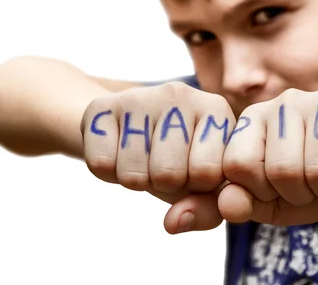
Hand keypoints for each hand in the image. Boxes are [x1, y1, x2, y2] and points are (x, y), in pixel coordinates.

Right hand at [80, 81, 234, 232]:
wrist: (134, 130)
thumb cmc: (183, 160)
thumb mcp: (206, 185)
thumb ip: (208, 210)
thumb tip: (173, 223)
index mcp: (217, 110)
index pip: (207, 173)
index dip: (197, 187)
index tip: (195, 170)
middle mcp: (182, 94)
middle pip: (168, 174)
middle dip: (165, 184)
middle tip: (164, 165)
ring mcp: (141, 95)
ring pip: (133, 174)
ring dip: (136, 180)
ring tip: (144, 158)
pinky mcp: (102, 106)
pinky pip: (101, 165)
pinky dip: (108, 172)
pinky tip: (120, 152)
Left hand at [214, 88, 317, 225]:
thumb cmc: (309, 189)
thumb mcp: (269, 204)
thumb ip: (240, 204)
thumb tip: (226, 205)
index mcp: (254, 118)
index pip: (240, 164)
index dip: (261, 192)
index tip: (275, 188)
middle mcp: (286, 100)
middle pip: (281, 170)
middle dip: (299, 194)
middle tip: (310, 184)